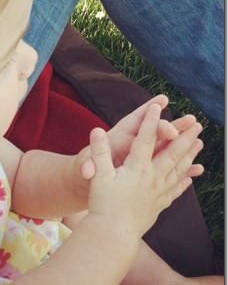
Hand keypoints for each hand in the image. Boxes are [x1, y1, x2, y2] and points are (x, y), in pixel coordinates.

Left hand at [78, 95, 202, 179]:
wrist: (88, 182)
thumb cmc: (86, 169)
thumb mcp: (85, 167)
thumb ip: (87, 166)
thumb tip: (86, 168)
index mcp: (118, 137)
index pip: (134, 121)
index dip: (147, 110)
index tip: (161, 102)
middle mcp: (133, 143)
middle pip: (155, 130)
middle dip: (172, 125)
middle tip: (190, 120)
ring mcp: (142, 155)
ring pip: (165, 146)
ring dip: (182, 142)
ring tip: (200, 139)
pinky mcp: (147, 167)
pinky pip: (167, 165)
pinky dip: (180, 166)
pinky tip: (196, 168)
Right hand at [87, 103, 203, 235]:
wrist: (114, 233)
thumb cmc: (103, 204)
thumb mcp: (98, 176)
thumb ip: (99, 152)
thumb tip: (96, 131)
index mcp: (137, 168)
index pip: (145, 139)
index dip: (150, 121)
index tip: (156, 106)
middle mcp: (152, 178)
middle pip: (172, 153)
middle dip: (184, 136)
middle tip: (196, 124)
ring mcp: (158, 192)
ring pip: (179, 169)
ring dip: (190, 155)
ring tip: (199, 144)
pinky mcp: (159, 205)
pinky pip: (176, 190)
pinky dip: (185, 181)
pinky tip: (191, 176)